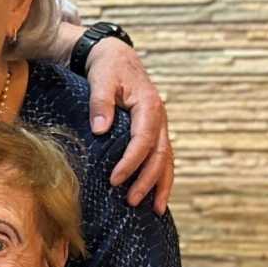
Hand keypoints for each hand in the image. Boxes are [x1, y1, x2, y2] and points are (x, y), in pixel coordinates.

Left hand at [84, 38, 172, 213]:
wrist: (116, 56)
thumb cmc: (107, 68)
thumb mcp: (101, 79)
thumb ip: (100, 102)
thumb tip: (101, 129)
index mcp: (149, 106)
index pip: (144, 140)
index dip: (131, 162)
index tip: (115, 179)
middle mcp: (160, 118)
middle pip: (160, 155)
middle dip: (147, 181)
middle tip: (131, 202)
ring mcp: (160, 126)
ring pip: (167, 159)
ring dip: (160, 185)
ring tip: (154, 209)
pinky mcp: (154, 131)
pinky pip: (161, 157)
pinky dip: (160, 177)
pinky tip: (154, 195)